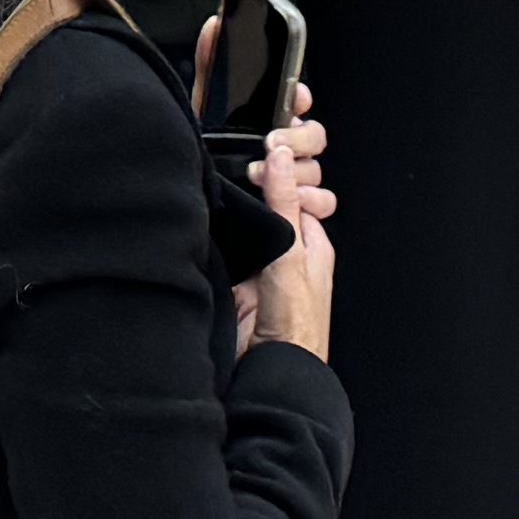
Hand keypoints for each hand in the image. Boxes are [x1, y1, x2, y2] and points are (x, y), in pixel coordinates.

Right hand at [234, 96, 337, 363]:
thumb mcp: (291, 256)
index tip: (264, 147)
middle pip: (269, 197)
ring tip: (224, 182)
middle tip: (245, 170)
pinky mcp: (232, 272)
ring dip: (235, 201)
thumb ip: (283, 205)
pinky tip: (207, 211)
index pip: (295, 187)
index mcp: (310, 241)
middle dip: (257, 179)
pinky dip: (216, 223)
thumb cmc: (296, 327)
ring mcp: (258, 260)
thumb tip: (280, 155)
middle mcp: (285, 248)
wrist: (270, 371)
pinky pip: (225, 236)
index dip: (282, 166)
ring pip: (245, 214)